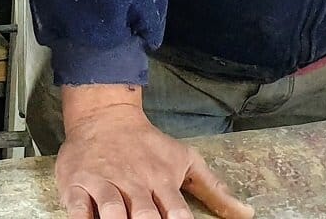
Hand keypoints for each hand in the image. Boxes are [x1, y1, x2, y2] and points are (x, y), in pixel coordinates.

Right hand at [56, 86, 253, 218]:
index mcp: (162, 181)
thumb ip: (215, 190)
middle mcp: (135, 184)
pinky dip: (82, 218)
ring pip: (111, 210)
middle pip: (143, 216)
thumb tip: (247, 214)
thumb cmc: (149, 145)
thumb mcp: (186, 160)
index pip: (176, 214)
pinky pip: (77, 205)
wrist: (106, 116)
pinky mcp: (78, 182)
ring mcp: (105, 182)